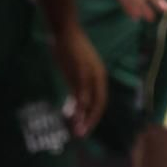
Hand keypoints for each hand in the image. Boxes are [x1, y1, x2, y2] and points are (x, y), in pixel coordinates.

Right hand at [51, 22, 106, 136]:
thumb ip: (77, 85)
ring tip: (78, 130)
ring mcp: (90, 73)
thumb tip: (74, 102)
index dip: (94, 115)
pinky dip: (79, 105)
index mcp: (99, 75)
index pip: (101, 100)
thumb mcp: (76, 71)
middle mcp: (98, 75)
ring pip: (91, 100)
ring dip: (84, 117)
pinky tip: (74, 115)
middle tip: (83, 134)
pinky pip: (82, 91)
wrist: (66, 32)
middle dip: (92, 120)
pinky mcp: (80, 70)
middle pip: (99, 103)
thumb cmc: (70, 50)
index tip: (86, 127)